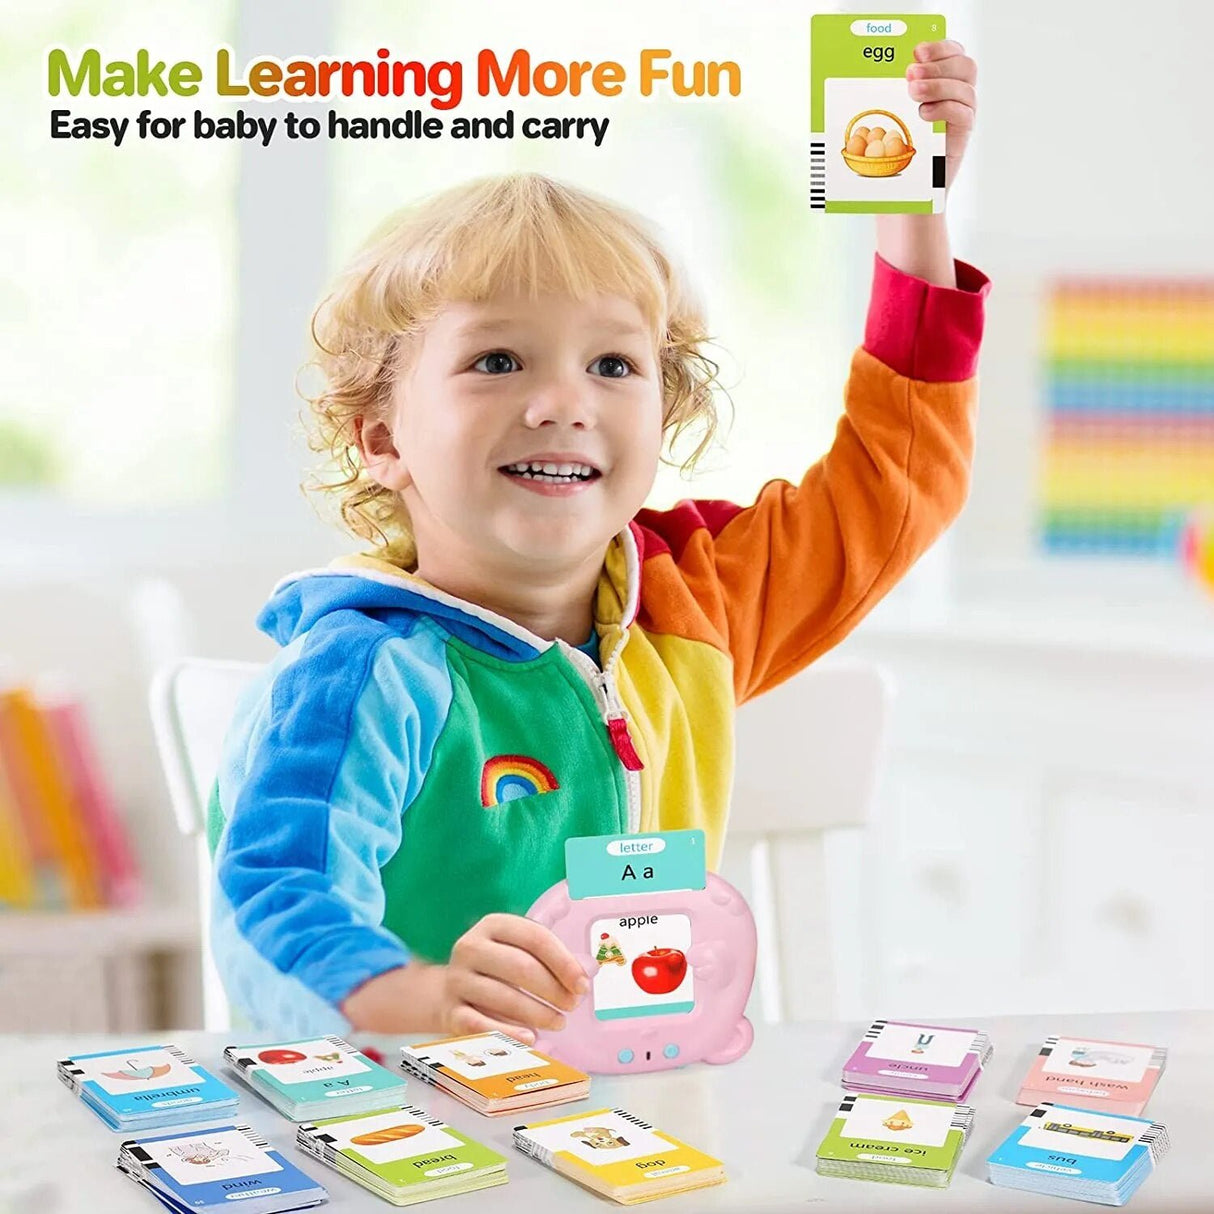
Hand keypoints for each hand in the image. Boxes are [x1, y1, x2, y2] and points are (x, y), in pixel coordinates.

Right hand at [436, 913, 588, 1041]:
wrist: (448, 991)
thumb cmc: (498, 970)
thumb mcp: (520, 952)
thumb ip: (552, 958)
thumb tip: (587, 971)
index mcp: (493, 925)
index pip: (535, 938)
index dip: (563, 962)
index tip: (582, 984)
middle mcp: (470, 947)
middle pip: (521, 967)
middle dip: (553, 989)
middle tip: (572, 1005)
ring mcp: (457, 979)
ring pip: (503, 997)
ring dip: (538, 1013)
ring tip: (558, 1022)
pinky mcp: (450, 1011)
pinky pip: (480, 1024)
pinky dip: (507, 1033)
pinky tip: (530, 1038)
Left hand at [906, 39, 976, 187]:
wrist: (911, 185)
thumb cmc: (901, 146)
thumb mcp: (898, 111)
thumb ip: (900, 89)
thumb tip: (881, 69)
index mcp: (947, 81)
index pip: (955, 53)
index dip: (940, 47)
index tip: (917, 52)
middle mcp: (960, 94)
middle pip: (965, 66)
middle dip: (938, 65)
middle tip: (911, 73)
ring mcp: (964, 114)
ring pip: (965, 89)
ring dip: (937, 86)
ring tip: (913, 93)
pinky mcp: (963, 135)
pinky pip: (964, 114)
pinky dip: (944, 109)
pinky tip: (924, 114)